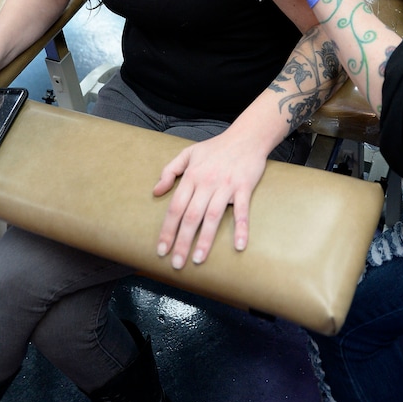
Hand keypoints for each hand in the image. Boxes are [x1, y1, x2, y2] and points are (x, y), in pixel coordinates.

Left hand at [153, 130, 267, 267]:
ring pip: (213, 216)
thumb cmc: (216, 147)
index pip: (176, 207)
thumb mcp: (188, 153)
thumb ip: (169, 170)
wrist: (246, 137)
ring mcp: (226, 186)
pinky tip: (239, 245)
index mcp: (192, 176)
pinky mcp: (244, 187)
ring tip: (198, 260)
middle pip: (191, 216)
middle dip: (182, 241)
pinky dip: (241, 228)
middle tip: (176, 264)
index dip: (167, 230)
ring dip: (205, 240)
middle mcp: (206, 182)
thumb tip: (156, 191)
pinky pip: (242, 211)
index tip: (161, 249)